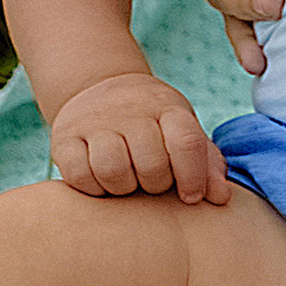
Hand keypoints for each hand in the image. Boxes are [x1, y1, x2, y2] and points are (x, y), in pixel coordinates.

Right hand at [49, 71, 228, 201]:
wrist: (97, 87)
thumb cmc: (151, 123)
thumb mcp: (181, 130)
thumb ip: (205, 163)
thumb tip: (221, 199)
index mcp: (166, 108)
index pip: (187, 143)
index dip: (194, 178)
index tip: (191, 197)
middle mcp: (131, 110)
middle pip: (152, 165)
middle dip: (156, 185)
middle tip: (152, 182)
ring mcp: (94, 122)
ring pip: (113, 171)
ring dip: (124, 188)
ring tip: (128, 182)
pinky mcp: (64, 137)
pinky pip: (79, 176)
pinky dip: (93, 188)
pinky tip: (102, 182)